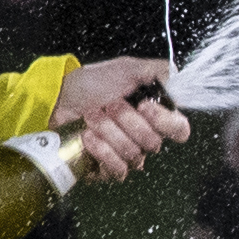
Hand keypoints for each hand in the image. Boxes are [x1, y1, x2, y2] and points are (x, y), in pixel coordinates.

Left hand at [51, 57, 189, 181]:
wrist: (58, 98)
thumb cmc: (92, 83)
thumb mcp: (128, 68)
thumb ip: (160, 72)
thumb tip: (180, 83)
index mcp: (156, 114)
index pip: (179, 130)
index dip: (165, 122)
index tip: (143, 106)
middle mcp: (145, 136)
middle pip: (152, 142)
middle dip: (126, 121)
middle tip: (109, 104)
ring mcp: (127, 154)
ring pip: (133, 154)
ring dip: (108, 131)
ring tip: (91, 116)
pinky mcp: (108, 168)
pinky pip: (118, 170)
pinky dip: (101, 151)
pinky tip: (88, 137)